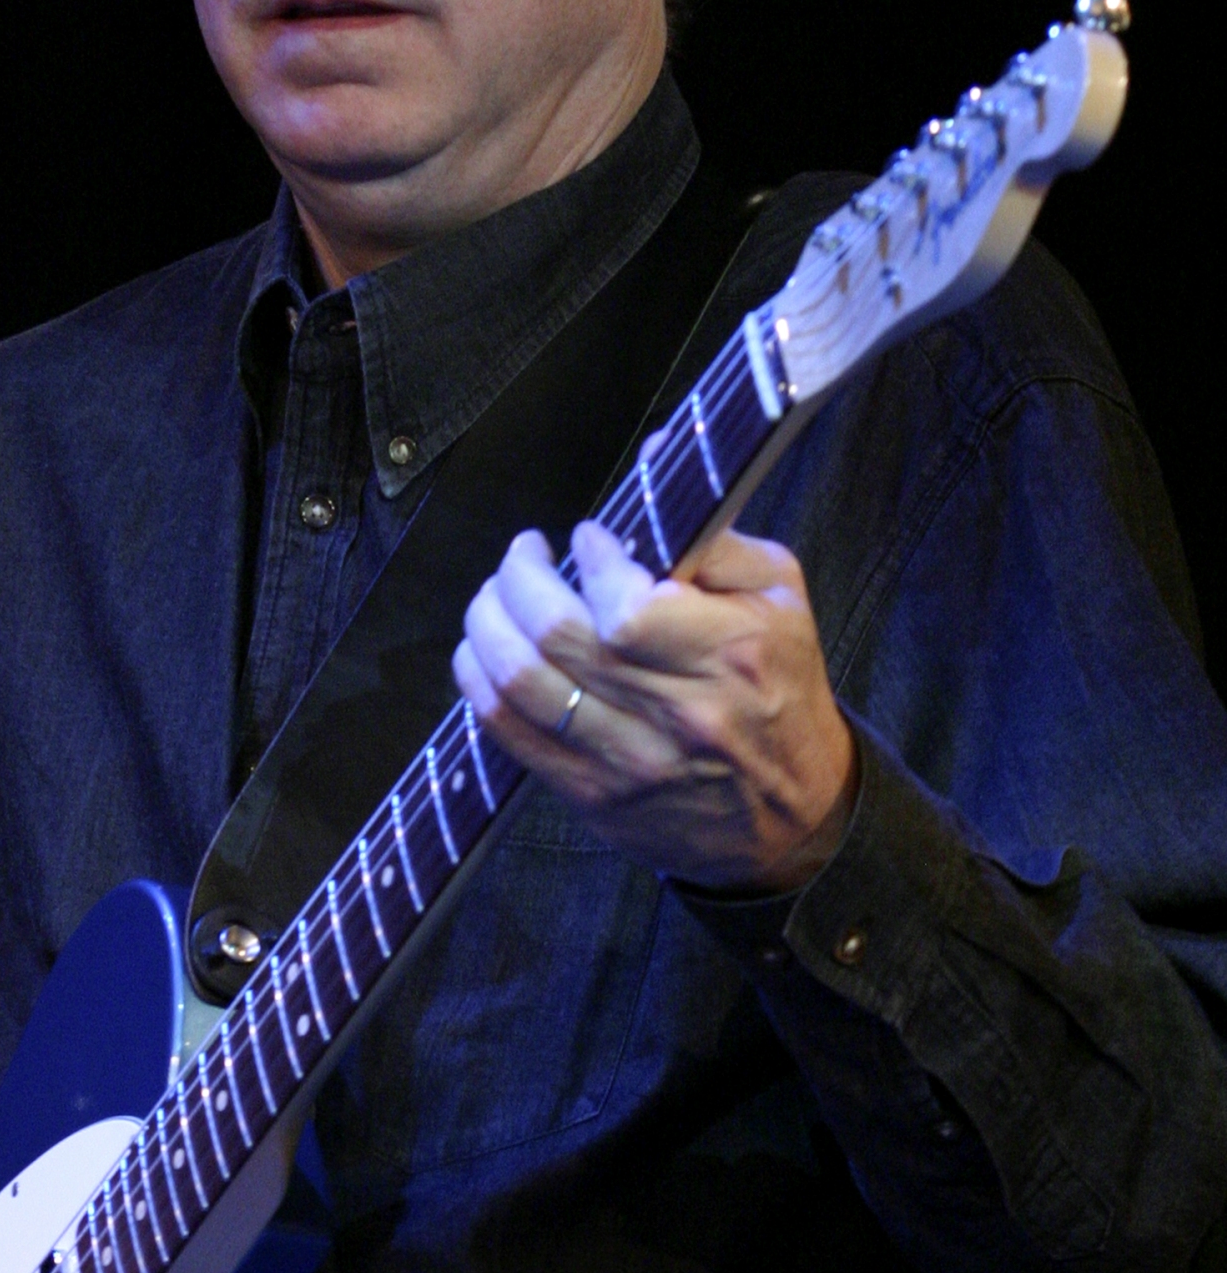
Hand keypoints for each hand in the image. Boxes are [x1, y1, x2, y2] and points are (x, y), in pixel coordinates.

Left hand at [453, 520, 858, 892]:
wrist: (794, 815)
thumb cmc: (781, 690)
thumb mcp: (780, 596)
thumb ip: (712, 532)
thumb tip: (654, 458)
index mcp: (729, 655)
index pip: (625, 606)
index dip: (590, 560)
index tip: (589, 541)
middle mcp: (676, 713)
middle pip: (556, 636)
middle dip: (520, 577)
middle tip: (526, 555)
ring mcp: (627, 760)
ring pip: (518, 682)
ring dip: (487, 623)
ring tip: (497, 595)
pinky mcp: (590, 795)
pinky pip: (505, 731)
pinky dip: (478, 679)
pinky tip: (485, 648)